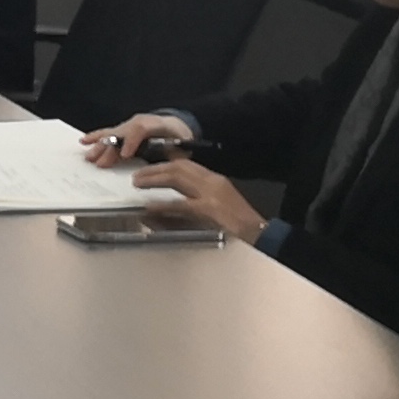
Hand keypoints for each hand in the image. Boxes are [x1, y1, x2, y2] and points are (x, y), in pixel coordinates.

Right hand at [82, 113, 194, 167]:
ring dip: (100, 146)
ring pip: (112, 133)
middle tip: (101, 163)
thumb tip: (167, 163)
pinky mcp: (123, 130)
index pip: (141, 129)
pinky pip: (108, 133)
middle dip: (110, 148)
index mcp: (157, 124)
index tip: (125, 155)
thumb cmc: (180, 138)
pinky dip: (96, 137)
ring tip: (89, 157)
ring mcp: (129, 125)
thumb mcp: (184, 145)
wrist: (177, 126)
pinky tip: (84, 141)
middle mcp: (139, 122)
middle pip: (122, 133)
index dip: (131, 141)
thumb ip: (175, 153)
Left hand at [133, 158, 266, 239]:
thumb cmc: (239, 225)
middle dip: (155, 169)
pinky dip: (163, 205)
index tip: (148, 165)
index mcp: (215, 180)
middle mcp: (213, 182)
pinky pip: (181, 205)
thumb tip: (164, 205)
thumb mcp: (217, 206)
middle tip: (137, 175)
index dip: (165, 163)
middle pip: (179, 167)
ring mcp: (212, 195)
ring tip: (138, 183)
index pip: (186, 165)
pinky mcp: (210, 210)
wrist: (261, 235)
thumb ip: (193, 201)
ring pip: (178, 178)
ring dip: (155, 179)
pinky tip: (150, 207)